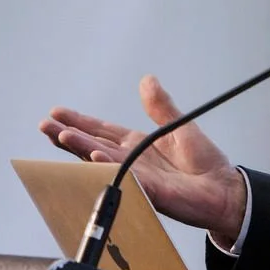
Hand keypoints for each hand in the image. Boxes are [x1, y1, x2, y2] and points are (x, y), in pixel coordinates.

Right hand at [39, 75, 249, 246]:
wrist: (223, 189)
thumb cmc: (203, 163)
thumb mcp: (178, 126)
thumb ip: (161, 106)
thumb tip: (147, 79)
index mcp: (137, 144)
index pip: (101, 130)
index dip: (79, 121)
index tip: (56, 112)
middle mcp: (132, 160)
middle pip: (93, 144)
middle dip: (68, 135)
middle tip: (45, 125)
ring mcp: (138, 176)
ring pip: (102, 160)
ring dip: (80, 148)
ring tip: (61, 136)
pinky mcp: (149, 190)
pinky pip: (124, 176)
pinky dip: (107, 166)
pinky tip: (92, 155)